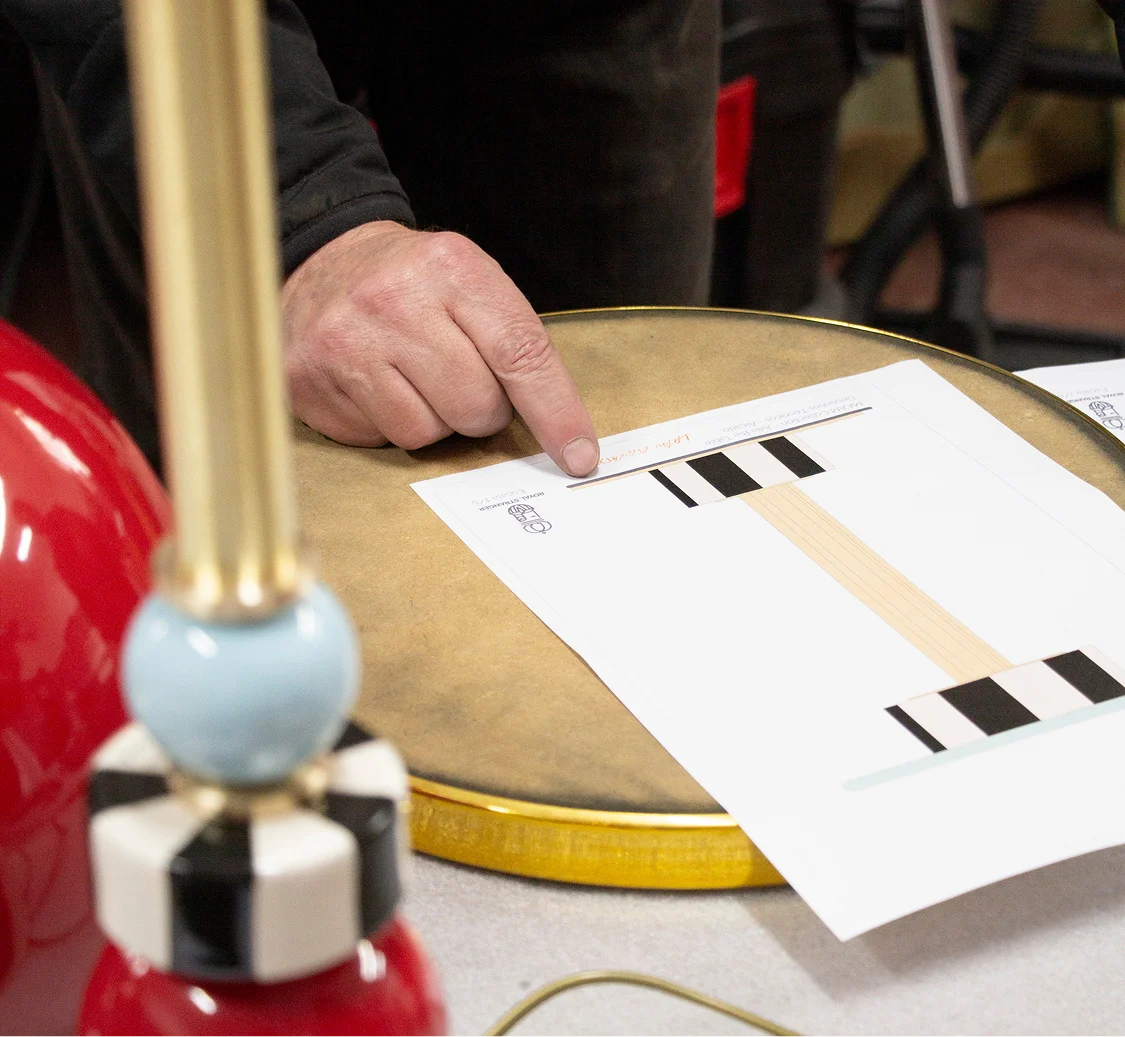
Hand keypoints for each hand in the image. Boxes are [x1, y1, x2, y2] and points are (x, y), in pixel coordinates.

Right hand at [282, 221, 599, 476]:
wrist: (324, 260)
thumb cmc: (415, 285)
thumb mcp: (471, 284)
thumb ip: (514, 346)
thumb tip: (562, 438)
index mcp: (451, 268)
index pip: (519, 354)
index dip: (555, 413)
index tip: (579, 456)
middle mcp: (393, 301)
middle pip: (476, 408)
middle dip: (480, 409)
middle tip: (457, 377)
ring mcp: (345, 342)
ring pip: (427, 435)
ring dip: (433, 420)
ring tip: (412, 378)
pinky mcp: (308, 380)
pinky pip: (380, 441)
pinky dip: (388, 424)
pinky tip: (375, 385)